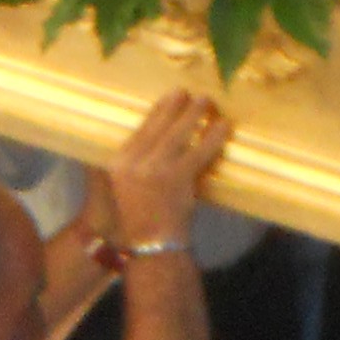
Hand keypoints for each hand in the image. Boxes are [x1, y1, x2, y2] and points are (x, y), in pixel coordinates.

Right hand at [104, 86, 228, 248]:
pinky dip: (213, 138)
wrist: (150, 248)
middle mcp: (133, 163)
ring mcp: (155, 170)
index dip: (158, 111)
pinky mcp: (177, 180)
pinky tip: (223, 126)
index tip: (170, 97)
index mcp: (117, 163)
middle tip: (188, 92)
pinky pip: (199, 152)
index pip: (141, 130)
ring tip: (206, 100)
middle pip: (159, 126)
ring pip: (179, 134)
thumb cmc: (137, 222)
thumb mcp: (121, 190)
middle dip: (176, 106)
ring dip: (194, 114)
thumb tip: (148, 143)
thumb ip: (129, 166)